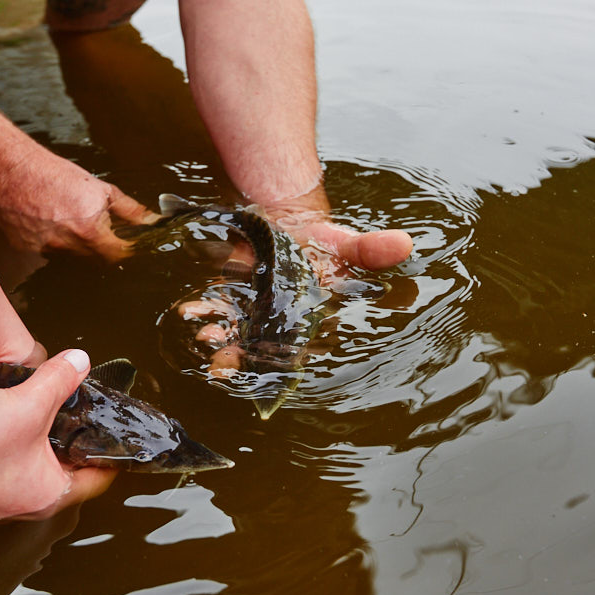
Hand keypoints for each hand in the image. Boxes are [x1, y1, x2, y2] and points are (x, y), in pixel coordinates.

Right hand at [0, 143, 155, 259]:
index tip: (128, 241)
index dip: (125, 248)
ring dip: (75, 240)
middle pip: (95, 255)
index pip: (118, 254)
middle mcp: (68, 244)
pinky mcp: (26, 247)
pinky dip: (51, 238)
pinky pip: (47, 249)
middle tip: (94, 221)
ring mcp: (45, 248)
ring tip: (66, 213)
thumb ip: (129, 209)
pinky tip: (46, 217)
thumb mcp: (100, 188)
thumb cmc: (55, 174)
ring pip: (70, 253)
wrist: (10, 169)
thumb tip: (153, 220)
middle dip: (100, 242)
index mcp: (89, 231)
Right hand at [0, 349, 115, 520]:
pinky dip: (4, 440)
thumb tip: (81, 362)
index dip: (110, 453)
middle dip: (70, 440)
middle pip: (60, 471)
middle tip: (81, 411)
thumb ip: (58, 380)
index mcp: (45, 494)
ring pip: (25, 466)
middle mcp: (17, 504)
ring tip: (41, 406)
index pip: (95, 479)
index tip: (118, 436)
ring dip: (34, 438)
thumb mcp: (25, 401)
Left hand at [180, 183, 413, 372]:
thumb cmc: (324, 246)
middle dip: (241, 357)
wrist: (295, 228)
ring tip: (203, 336)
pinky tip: (188, 312)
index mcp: (309, 318)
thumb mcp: (347, 245)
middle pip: (260, 347)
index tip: (263, 366)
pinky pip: (218, 309)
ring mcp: (256, 312)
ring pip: (235, 333)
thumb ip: (371, 250)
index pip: (297, 348)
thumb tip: (406, 243)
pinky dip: (204, 311)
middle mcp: (281, 322)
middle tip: (221, 365)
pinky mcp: (235, 297)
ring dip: (219, 338)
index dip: (281, 362)